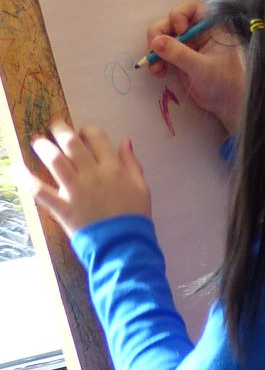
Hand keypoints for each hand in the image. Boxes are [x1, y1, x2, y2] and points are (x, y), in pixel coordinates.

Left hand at [26, 123, 150, 236]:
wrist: (124, 243)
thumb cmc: (134, 215)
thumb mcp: (141, 187)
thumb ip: (132, 163)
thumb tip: (125, 141)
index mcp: (114, 168)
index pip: (97, 139)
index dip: (87, 131)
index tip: (82, 132)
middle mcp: (93, 174)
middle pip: (72, 145)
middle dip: (60, 130)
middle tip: (53, 125)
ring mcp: (76, 190)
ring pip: (56, 162)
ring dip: (43, 147)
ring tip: (36, 141)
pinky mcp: (62, 207)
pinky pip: (40, 191)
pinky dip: (27, 179)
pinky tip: (18, 169)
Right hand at [146, 0, 244, 134]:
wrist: (228, 104)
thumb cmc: (225, 82)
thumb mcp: (202, 68)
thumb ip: (180, 54)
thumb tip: (156, 42)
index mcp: (212, 27)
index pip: (192, 6)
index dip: (180, 13)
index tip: (179, 30)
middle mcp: (198, 31)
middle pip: (170, 21)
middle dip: (159, 34)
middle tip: (154, 50)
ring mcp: (188, 44)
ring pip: (162, 36)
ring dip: (154, 49)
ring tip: (156, 69)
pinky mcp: (179, 56)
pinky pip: (161, 51)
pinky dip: (156, 59)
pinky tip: (158, 72)